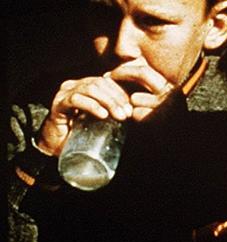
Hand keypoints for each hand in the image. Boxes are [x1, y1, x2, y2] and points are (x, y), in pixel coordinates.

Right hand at [37, 57, 172, 155]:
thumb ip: (117, 113)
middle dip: (117, 98)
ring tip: (118, 116)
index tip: (132, 109)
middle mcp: (75, 85)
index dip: (122, 92)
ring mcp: (65, 92)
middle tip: (126, 114)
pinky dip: (92, 106)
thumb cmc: (84, 133)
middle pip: (101, 83)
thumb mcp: (104, 120)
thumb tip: (139, 113)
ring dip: (108, 102)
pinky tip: (102, 115)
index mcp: (87, 85)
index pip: (108, 81)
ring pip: (90, 88)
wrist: (58, 147)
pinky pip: (76, 99)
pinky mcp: (58, 104)